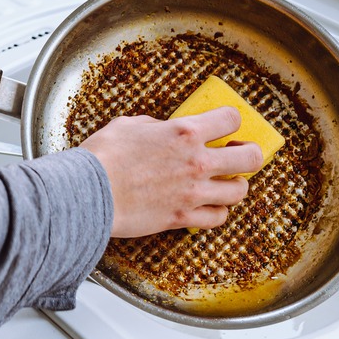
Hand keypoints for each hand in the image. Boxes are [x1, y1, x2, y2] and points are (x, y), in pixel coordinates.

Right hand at [80, 107, 262, 237]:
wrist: (88, 192)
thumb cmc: (103, 157)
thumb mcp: (129, 125)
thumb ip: (154, 126)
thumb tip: (161, 130)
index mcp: (184, 132)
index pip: (231, 119)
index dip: (231, 120)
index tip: (226, 125)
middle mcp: (196, 162)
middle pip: (250, 157)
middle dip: (248, 154)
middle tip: (238, 154)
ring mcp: (193, 192)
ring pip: (238, 192)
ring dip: (234, 186)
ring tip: (225, 183)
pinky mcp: (182, 217)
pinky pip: (217, 218)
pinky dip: (216, 213)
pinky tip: (207, 206)